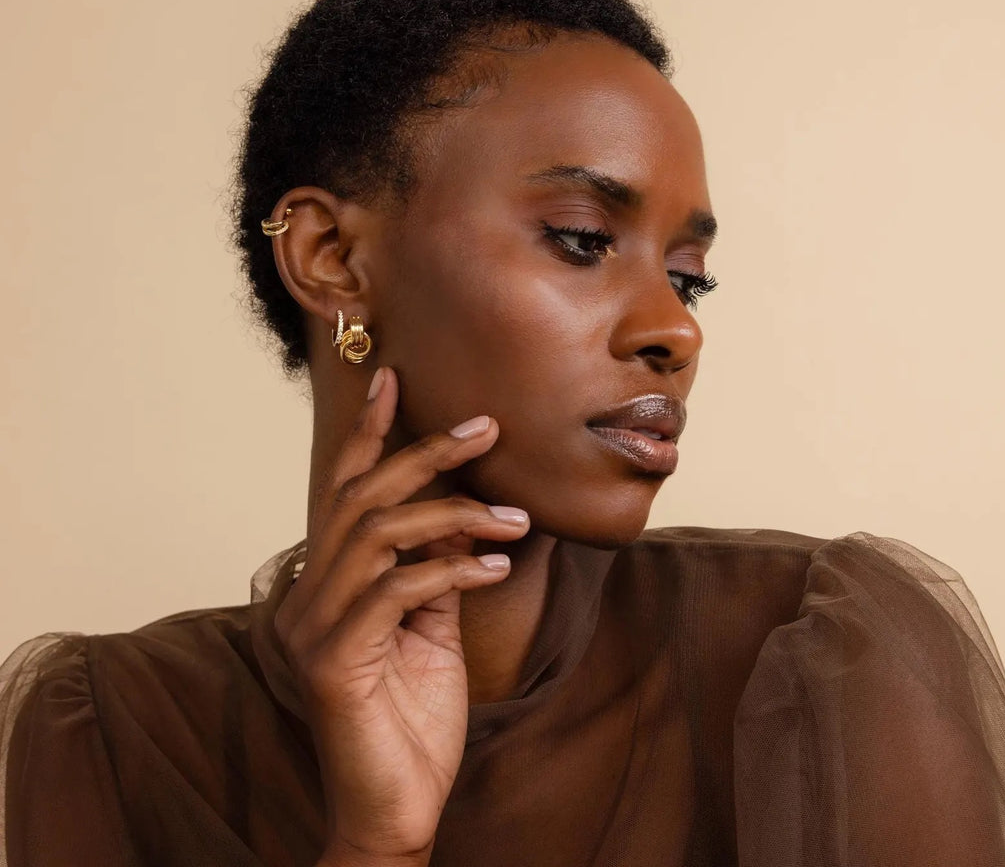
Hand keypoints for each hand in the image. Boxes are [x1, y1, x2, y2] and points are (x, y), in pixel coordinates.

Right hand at [274, 367, 528, 865]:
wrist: (397, 809)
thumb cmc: (413, 717)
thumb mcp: (432, 627)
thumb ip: (433, 568)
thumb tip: (459, 513)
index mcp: (329, 581)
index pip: (344, 489)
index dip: (368, 430)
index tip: (394, 377)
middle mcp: (309, 594)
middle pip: (360, 496)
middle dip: (423, 452)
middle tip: (485, 425)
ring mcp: (313, 626)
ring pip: (379, 534)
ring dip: (455, 515)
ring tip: (514, 518)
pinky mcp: (333, 660)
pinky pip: (396, 590)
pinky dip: (452, 569)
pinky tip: (498, 567)